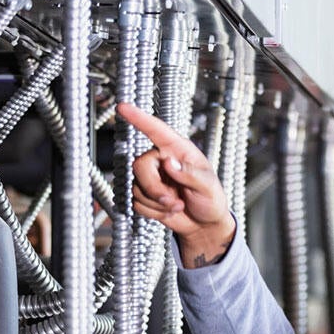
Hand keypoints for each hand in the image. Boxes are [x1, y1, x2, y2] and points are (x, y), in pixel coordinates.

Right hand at [115, 102, 235, 266]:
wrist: (204, 225)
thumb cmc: (211, 200)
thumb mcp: (209, 187)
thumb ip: (191, 175)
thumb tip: (169, 163)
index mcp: (179, 150)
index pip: (156, 130)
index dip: (139, 118)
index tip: (123, 107)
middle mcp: (161, 160)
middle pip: (139, 166)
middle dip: (155, 189)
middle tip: (175, 202)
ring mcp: (151, 178)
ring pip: (136, 187)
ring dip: (158, 204)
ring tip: (177, 206)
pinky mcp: (144, 194)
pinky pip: (136, 202)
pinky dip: (153, 212)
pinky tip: (168, 211)